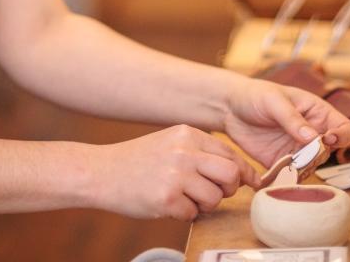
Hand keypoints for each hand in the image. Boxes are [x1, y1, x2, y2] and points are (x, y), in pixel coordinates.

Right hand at [89, 125, 259, 220]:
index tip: (249, 183)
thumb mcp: (171, 143)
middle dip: (228, 189)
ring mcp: (175, 175)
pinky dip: (184, 214)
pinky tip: (167, 204)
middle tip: (215, 193)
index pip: (230, 154)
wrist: (101, 172)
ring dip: (204, 205)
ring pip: (214, 198)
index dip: (242, 172)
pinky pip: (192, 214)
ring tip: (184, 199)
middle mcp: (184, 151)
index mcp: (187, 134)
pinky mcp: (165, 198)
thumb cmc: (139, 161)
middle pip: (230, 174)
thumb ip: (201, 152)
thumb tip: (240, 172)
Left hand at [220, 79, 349, 168]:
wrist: (229, 107)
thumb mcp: (274, 101)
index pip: (344, 128)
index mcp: (317, 113)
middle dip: (317, 157)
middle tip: (300, 154)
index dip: (342, 137)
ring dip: (303, 170)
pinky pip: (290, 176)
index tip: (327, 140)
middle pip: (328, 152)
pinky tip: (277, 178)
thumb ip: (292, 119)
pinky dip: (287, 180)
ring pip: (311, 167)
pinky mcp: (280, 162)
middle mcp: (311, 134)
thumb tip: (313, 138)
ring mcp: (296, 150)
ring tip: (286, 165)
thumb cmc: (256, 95)